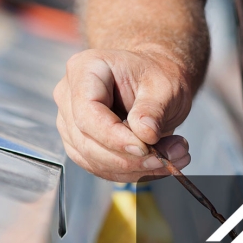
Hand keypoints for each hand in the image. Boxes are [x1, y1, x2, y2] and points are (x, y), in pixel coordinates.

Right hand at [54, 48, 192, 181]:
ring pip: (93, 159)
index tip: (145, 148)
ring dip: (133, 168)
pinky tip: (158, 165)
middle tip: (166, 159)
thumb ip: (153, 109)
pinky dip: (131, 172)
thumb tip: (145, 135)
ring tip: (172, 160)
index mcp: (85, 69)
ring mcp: (71, 122)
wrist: (155, 81)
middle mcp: (69, 96)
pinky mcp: (81, 144)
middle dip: (128, 158)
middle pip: (87, 141)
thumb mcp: (164, 85)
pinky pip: (101, 167)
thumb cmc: (156, 75)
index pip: (87, 112)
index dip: (114, 137)